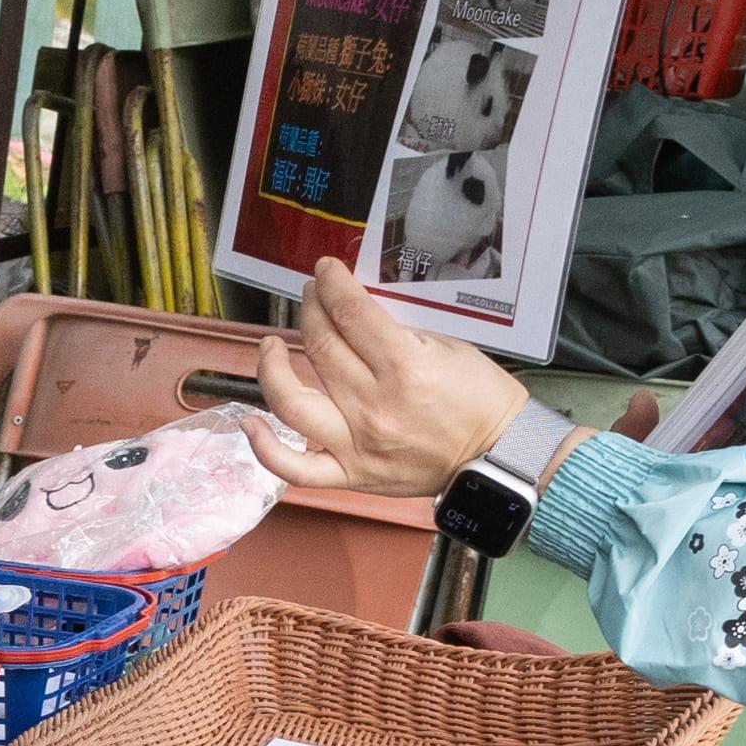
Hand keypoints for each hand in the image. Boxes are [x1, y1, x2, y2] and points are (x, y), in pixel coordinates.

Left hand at [243, 264, 531, 501]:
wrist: (496, 456)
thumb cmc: (479, 399)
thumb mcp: (447, 348)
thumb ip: (395, 333)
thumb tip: (353, 314)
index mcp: (405, 368)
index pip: (351, 314)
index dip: (332, 284)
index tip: (326, 271)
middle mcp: (374, 406)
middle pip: (321, 345)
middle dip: (311, 309)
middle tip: (312, 296)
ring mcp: (357, 443)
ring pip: (292, 400)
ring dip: (272, 365)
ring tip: (271, 345)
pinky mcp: (350, 474)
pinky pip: (294, 468)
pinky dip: (264, 448)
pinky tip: (249, 421)